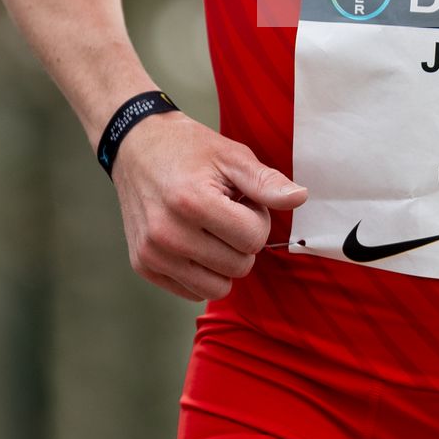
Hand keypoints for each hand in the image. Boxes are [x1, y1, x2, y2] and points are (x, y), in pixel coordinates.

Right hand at [111, 110, 307, 301]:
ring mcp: (152, 255)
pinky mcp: (143, 267)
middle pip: (238, 266)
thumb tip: (301, 198)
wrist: (137, 146)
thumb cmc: (190, 149)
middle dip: (242, 239)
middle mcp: (168, 234)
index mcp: (192, 202)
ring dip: (224, 261)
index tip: (242, 199)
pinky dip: (202, 271)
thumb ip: (266, 182)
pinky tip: (194, 239)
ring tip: (211, 227)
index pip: (253, 239)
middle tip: (225, 210)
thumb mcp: (232, 156)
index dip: (257, 217)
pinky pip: (192, 292)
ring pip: (217, 288)